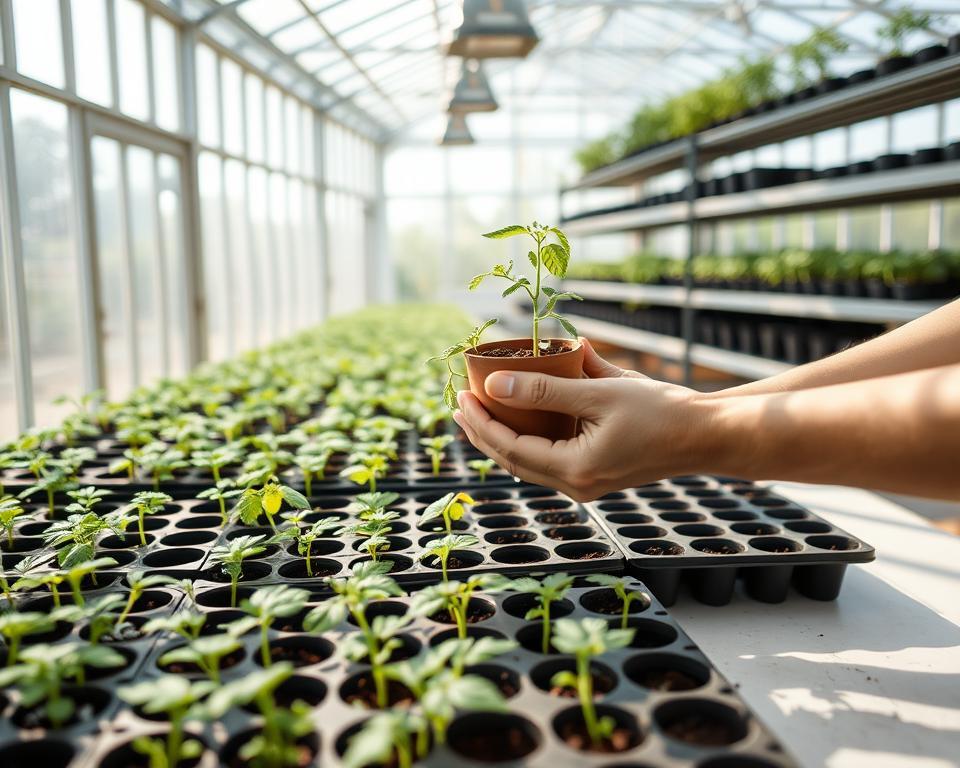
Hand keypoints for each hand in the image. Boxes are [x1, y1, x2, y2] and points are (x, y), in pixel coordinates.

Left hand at [453, 339, 716, 500]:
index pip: (510, 448)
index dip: (481, 423)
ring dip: (502, 437)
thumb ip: (545, 391)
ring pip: (529, 462)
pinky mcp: (596, 474)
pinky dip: (528, 439)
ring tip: (480, 411)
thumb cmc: (660, 412)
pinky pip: (549, 459)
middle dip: (483, 432)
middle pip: (513, 460)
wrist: (706, 435)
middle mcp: (575, 485)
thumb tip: (494, 386)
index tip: (461, 396)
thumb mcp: (599, 394)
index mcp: (574, 469)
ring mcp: (586, 483)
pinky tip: (519, 421)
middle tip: (460, 403)